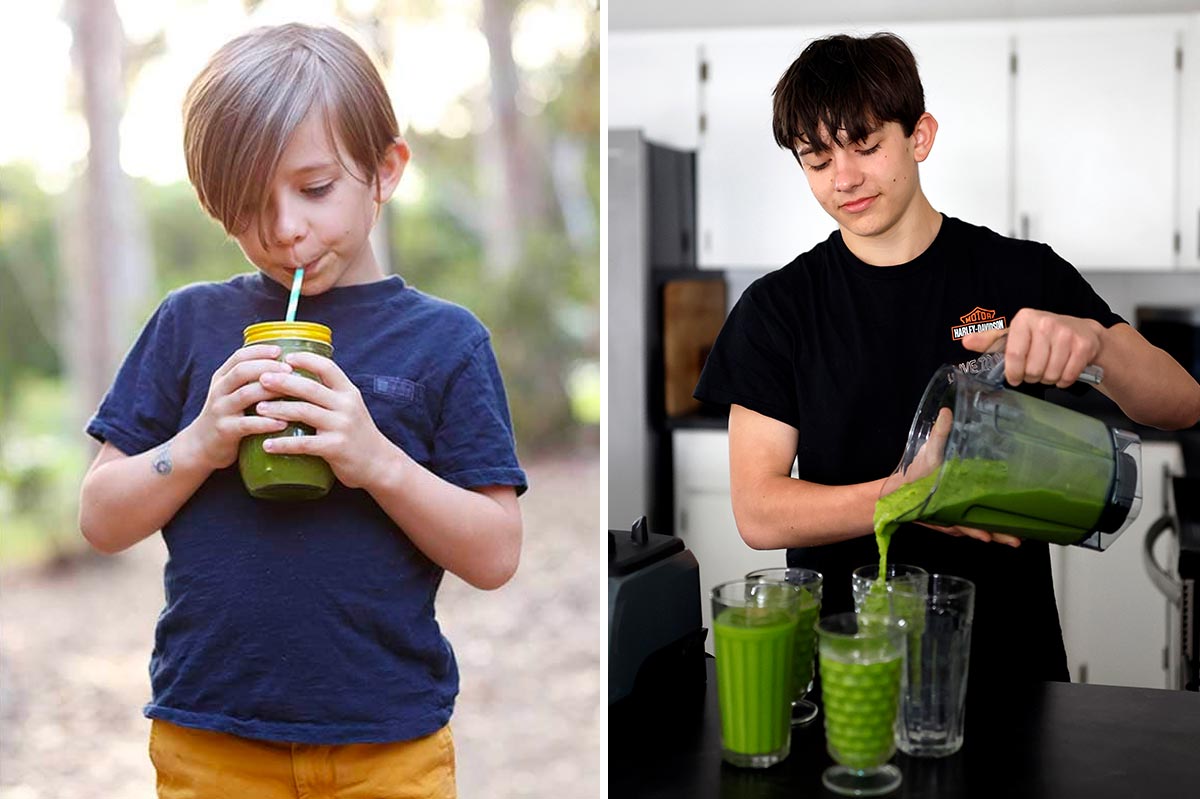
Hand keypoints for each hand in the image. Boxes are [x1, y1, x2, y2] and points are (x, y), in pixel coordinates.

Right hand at [187, 345, 293, 469]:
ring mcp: (220, 410)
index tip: (279, 350)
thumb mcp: (231, 393)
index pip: (239, 357)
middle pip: (241, 371)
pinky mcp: (225, 431)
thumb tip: (285, 364)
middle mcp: (219, 391)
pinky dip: (266, 423)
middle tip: (290, 369)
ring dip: (270, 391)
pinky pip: (247, 424)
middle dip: (267, 367)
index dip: (259, 351)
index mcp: (222, 378)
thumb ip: (250, 380)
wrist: (201, 446)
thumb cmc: (227, 416)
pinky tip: (283, 423)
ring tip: (292, 391)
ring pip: (245, 395)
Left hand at [253, 351, 394, 488]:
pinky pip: (304, 444)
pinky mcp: (335, 448)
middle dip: (283, 381)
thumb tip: (298, 378)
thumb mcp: (350, 407)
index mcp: (349, 392)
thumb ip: (330, 395)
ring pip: (304, 412)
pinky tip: (266, 444)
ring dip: (278, 409)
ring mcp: (341, 426)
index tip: (284, 357)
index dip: (306, 359)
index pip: (327, 367)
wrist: (379, 463)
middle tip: (261, 379)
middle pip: (310, 388)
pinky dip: (283, 444)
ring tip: (258, 409)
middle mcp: (346, 406)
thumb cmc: (358, 433)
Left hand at [887, 408, 1020, 546]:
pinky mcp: (948, 523)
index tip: (1030, 497)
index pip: (997, 489)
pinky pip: (964, 529)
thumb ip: (942, 433)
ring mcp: (961, 513)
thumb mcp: (932, 450)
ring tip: (1009, 537)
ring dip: (997, 532)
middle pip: (994, 512)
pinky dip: (974, 533)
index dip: (1013, 495)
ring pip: (983, 525)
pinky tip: (984, 536)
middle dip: (1009, 522)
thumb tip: (947, 412)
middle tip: (1023, 528)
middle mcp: (970, 499)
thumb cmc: (917, 471)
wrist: (897, 492)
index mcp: (972, 481)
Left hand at [962, 308, 1103, 387]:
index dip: (1013, 372)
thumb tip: (967, 341)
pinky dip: (1064, 380)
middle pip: (1032, 368)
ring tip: (1049, 368)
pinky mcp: (1083, 345)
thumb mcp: (1015, 334)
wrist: (1082, 331)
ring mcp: (1066, 333)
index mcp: (1025, 319)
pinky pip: (1068, 376)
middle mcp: (1045, 322)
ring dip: (1049, 378)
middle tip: (1036, 370)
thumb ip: (990, 340)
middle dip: (1032, 376)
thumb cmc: (1043, 335)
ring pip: (1050, 374)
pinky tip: (1063, 371)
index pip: (1013, 354)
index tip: (1015, 377)